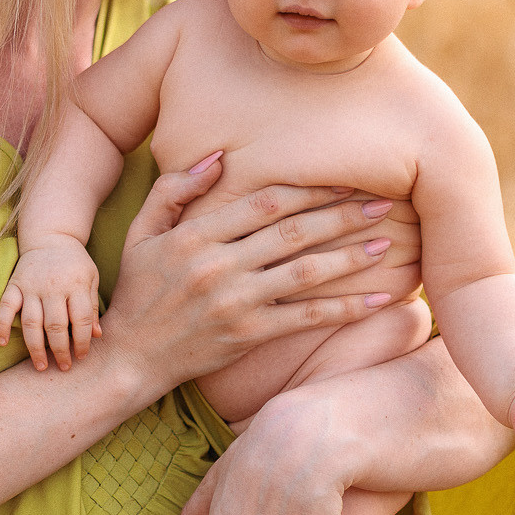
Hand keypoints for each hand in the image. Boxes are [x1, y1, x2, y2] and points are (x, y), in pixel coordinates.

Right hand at [0, 241, 100, 371]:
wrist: (50, 237)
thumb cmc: (75, 263)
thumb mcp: (91, 278)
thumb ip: (92, 307)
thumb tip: (97, 335)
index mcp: (76, 284)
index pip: (80, 319)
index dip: (82, 341)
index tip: (81, 356)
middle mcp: (53, 287)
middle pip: (56, 325)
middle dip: (60, 350)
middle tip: (63, 367)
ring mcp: (32, 286)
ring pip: (32, 322)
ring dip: (35, 347)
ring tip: (41, 366)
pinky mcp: (15, 285)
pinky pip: (6, 307)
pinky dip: (2, 325)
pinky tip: (2, 343)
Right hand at [99, 162, 401, 402]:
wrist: (128, 358)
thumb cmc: (137, 290)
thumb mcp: (141, 231)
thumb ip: (174, 189)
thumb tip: (218, 156)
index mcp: (194, 235)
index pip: (263, 203)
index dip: (308, 189)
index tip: (344, 182)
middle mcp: (218, 266)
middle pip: (293, 232)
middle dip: (341, 216)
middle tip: (384, 204)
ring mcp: (235, 302)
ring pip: (305, 273)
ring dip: (350, 258)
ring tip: (386, 243)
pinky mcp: (248, 335)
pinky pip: (305, 318)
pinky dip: (344, 309)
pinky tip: (377, 300)